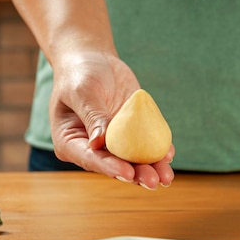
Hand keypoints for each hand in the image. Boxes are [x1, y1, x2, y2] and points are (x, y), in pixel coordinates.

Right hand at [49, 50, 174, 188]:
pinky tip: (168, 155)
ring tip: (166, 176)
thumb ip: (92, 115)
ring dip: (150, 169)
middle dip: (135, 174)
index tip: (129, 172)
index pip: (91, 159)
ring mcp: (113, 141)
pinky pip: (144, 144)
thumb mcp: (82, 91)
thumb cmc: (79, 73)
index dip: (110, 167)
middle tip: (153, 181)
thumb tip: (99, 143)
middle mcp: (91, 147)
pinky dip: (157, 150)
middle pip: (114, 165)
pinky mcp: (131, 131)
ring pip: (132, 160)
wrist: (92, 59)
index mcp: (70, 142)